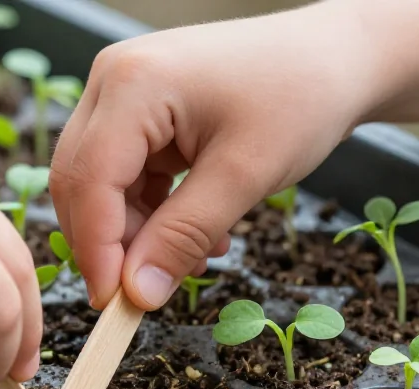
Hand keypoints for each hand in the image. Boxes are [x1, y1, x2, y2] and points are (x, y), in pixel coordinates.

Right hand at [49, 0, 375, 309]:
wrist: (336, 56)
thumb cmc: (301, 95)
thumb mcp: (244, 174)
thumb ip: (183, 236)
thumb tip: (138, 293)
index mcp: (133, 83)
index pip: (89, 180)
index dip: (97, 248)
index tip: (115, 302)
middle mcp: (113, 79)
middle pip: (82, 181)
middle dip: (113, 243)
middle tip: (149, 290)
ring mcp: (122, 92)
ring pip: (101, 184)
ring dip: (140, 232)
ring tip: (199, 253)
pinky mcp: (138, 110)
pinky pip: (125, 175)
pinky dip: (154, 212)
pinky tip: (198, 231)